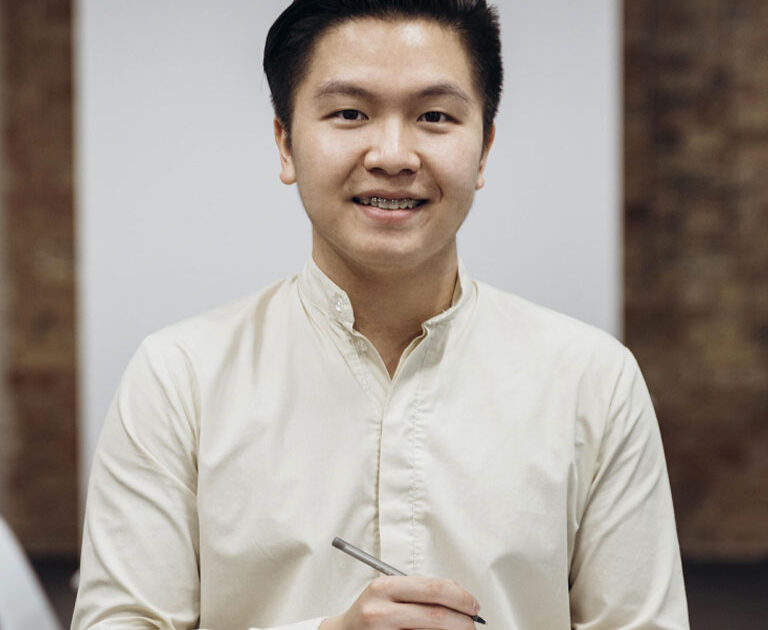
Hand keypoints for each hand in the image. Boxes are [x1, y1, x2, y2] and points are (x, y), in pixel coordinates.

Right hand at [319, 575, 480, 629]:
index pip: (434, 589)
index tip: (474, 606)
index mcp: (384, 587)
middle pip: (436, 615)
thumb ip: (420, 593)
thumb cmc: (372, 615)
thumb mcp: (390, 594)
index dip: (461, 598)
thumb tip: (462, 599)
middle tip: (472, 625)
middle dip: (463, 622)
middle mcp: (380, 610)